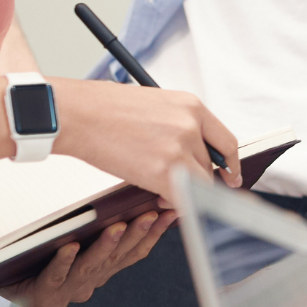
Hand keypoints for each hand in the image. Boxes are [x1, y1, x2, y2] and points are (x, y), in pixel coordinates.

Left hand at [3, 209, 172, 306]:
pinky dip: (64, 262)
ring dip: (105, 247)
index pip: (134, 253)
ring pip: (91, 268)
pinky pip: (55, 277)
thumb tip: (133, 199)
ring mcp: (67, 292)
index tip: (171, 213)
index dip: (154, 235)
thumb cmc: (37, 257)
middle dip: (135, 236)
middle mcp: (89, 285)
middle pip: (116, 260)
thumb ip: (102, 227)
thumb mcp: (75, 239)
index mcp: (102, 272)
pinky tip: (70, 248)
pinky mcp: (42, 297)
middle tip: (150, 215)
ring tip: (115, 227)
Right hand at [51, 78, 239, 206]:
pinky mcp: (164, 171)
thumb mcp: (155, 104)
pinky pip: (184, 196)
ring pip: (200, 182)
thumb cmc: (104, 108)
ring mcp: (179, 148)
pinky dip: (175, 203)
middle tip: (182, 186)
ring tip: (165, 193)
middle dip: (199, 178)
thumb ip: (178, 124)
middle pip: (211, 164)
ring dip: (186, 191)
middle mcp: (191, 125)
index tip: (230, 175)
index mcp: (191, 106)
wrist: (76, 114)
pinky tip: (160, 199)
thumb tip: (190, 149)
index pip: (225, 141)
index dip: (230, 163)